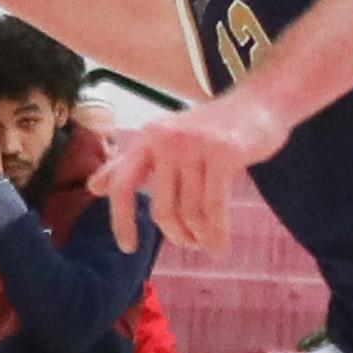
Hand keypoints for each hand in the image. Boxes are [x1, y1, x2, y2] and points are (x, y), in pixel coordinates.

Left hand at [100, 95, 287, 253]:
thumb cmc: (210, 128)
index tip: (128, 248)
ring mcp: (196, 145)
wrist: (258, 104)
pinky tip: (219, 248)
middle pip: (162, 209)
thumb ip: (129, 162)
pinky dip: (217, 234)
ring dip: (199, 235)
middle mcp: (167, 139)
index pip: (122, 184)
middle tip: (188, 243)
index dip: (121, 220)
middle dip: (175, 235)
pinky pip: (215, 209)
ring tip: (206, 242)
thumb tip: (94, 187)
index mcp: (148, 137)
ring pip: (191, 211)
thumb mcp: (165, 139)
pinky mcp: (224, 153)